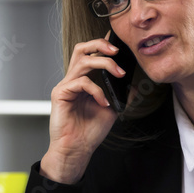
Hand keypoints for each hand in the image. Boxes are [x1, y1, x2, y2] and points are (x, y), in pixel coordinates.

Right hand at [40, 34, 124, 183]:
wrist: (77, 149)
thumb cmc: (89, 131)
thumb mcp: (112, 109)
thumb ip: (119, 94)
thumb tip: (133, 83)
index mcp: (83, 81)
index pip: (90, 54)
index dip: (102, 44)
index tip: (119, 42)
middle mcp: (73, 80)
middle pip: (81, 49)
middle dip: (100, 44)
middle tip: (117, 51)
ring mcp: (65, 85)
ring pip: (83, 60)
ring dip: (104, 63)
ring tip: (118, 73)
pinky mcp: (60, 93)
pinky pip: (81, 82)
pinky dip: (96, 90)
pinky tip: (104, 102)